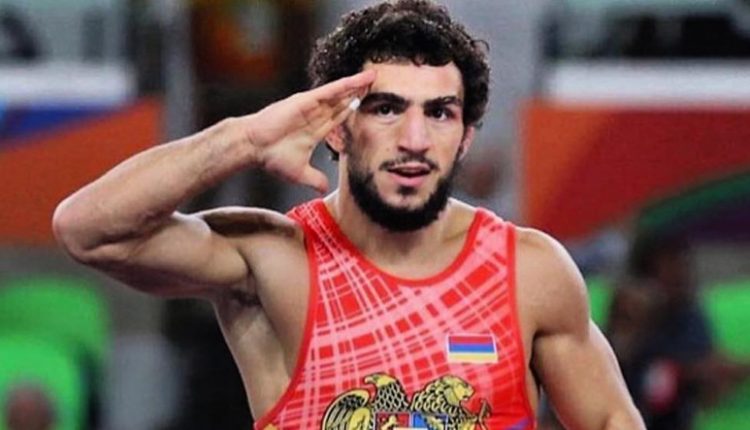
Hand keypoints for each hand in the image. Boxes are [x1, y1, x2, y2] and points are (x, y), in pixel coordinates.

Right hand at [245, 70, 375, 192]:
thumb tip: (323, 189)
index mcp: (315, 129)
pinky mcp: (305, 101)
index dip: (353, 109)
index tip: (368, 104)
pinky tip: (357, 80)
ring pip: (338, 94)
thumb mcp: (299, 172)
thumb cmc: (272, 157)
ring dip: (355, 85)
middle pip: (342, 101)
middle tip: (376, 84)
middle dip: (359, 93)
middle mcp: (315, 115)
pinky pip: (328, 91)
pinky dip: (343, 85)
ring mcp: (310, 106)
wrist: (254, 147)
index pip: (339, 117)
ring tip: (372, 77)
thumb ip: (314, 178)